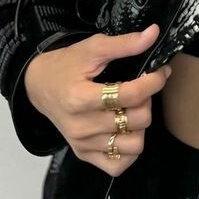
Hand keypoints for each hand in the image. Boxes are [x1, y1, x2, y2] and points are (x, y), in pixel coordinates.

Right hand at [24, 23, 173, 176]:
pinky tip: (125, 130)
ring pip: (134, 146)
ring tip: (132, 109)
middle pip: (137, 120)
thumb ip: (124, 43)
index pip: (130, 95)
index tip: (159, 72)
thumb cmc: (66, 65)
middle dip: (147, 101)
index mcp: (80, 98)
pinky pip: (119, 165)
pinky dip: (129, 150)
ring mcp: (83, 144)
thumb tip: (154, 34)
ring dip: (141, 126)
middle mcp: (81, 127)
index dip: (153, 81)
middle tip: (141, 90)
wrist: (39, 85)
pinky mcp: (84, 155)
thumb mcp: (92, 48)